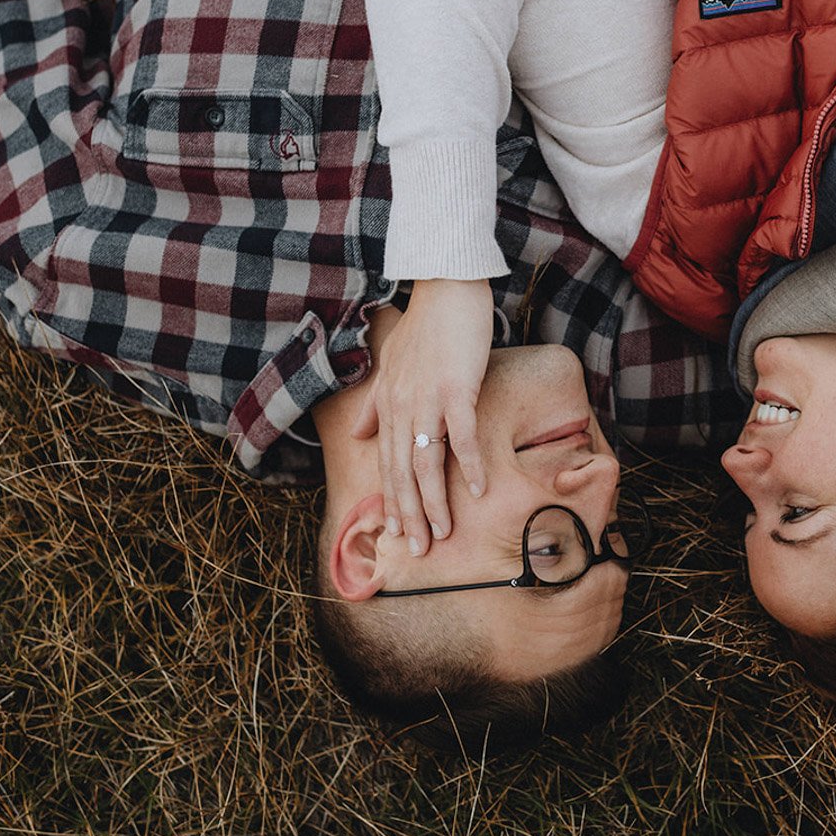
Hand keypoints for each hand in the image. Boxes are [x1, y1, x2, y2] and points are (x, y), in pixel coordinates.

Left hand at [350, 280, 493, 553]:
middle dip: (411, 515)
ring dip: (435, 502)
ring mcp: (429, 399)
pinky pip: (462, 434)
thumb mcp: (391, 364)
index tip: (399, 534)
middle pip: (403, 472)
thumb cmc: (424, 325)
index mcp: (389, 404)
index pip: (388, 463)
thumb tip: (357, 434)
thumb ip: (374, 402)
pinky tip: (478, 490)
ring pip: (428, 462)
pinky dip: (470, 464)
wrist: (445, 285)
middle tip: (421, 550)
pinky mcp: (457, 387)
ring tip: (444, 533)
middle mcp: (402, 406)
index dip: (393, 501)